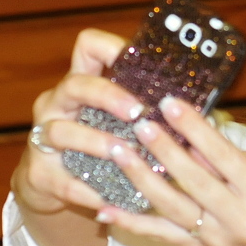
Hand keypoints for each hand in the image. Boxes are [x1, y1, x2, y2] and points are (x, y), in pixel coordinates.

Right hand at [12, 29, 145, 217]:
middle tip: (136, 112)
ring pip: (62, 131)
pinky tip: (109, 198)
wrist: (61, 187)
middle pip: (75, 85)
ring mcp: (44, 138)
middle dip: (108, 95)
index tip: (136, 60)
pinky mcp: (40, 173)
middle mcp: (59, 105)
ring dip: (96, 142)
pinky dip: (87, 190)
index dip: (110, 47)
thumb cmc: (109, 146)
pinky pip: (62, 180)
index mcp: (86, 85)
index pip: (89, 48)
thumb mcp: (126, 124)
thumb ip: (156, 114)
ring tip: (125, 152)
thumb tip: (204, 116)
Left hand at [96, 97, 245, 245]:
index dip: (195, 129)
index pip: (223, 156)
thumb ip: (228, 159)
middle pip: (194, 180)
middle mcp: (239, 218)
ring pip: (172, 206)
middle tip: (139, 123)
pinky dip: (131, 223)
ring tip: (119, 152)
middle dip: (164, 149)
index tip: (171, 103)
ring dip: (141, 178)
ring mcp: (217, 239)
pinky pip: (160, 236)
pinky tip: (106, 209)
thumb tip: (190, 133)